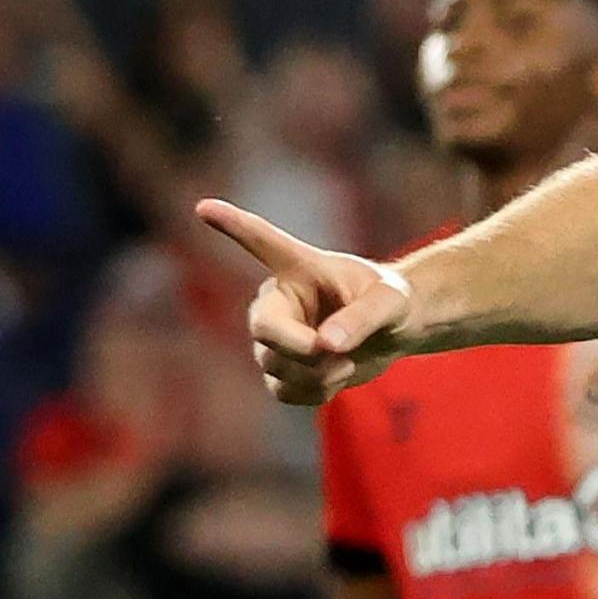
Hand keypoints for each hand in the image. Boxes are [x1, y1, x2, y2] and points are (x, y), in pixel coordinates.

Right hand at [199, 198, 411, 404]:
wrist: (393, 332)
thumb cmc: (392, 302)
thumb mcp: (391, 303)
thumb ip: (363, 317)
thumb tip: (326, 344)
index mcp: (300, 268)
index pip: (261, 242)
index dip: (233, 226)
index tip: (204, 207)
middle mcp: (278, 300)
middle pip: (262, 327)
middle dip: (298, 348)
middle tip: (337, 354)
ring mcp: (275, 337)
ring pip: (274, 365)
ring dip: (316, 373)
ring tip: (348, 362)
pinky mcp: (280, 369)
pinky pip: (283, 391)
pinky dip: (314, 392)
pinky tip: (336, 377)